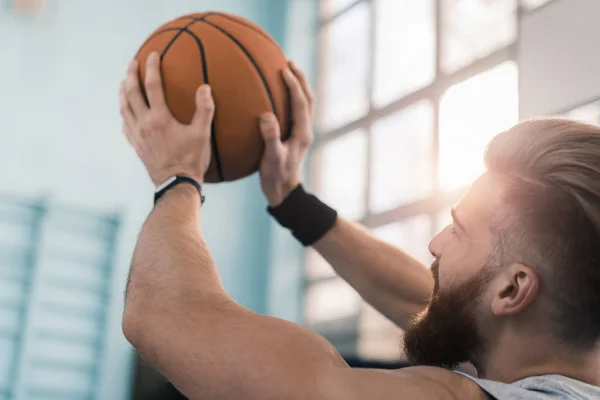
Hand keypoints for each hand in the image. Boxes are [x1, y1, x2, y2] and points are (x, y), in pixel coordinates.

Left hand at [120, 52, 214, 185]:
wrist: (176, 184)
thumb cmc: (191, 159)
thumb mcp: (202, 134)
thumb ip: (204, 109)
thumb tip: (205, 87)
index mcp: (160, 118)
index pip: (153, 86)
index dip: (152, 68)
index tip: (152, 55)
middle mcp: (144, 124)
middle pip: (132, 93)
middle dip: (130, 75)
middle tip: (132, 62)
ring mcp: (137, 135)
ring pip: (124, 108)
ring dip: (123, 92)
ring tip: (124, 82)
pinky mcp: (136, 146)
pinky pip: (125, 125)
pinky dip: (124, 113)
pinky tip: (126, 110)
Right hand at [259, 62, 314, 206]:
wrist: (283, 193)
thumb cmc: (276, 177)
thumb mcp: (271, 158)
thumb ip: (270, 137)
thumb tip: (266, 115)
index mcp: (302, 133)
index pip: (301, 102)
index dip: (293, 84)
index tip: (283, 69)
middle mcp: (305, 131)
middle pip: (308, 99)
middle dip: (300, 79)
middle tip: (288, 62)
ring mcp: (301, 134)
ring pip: (304, 104)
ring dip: (297, 87)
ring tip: (285, 72)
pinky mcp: (294, 137)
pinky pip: (295, 112)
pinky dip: (289, 99)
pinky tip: (275, 96)